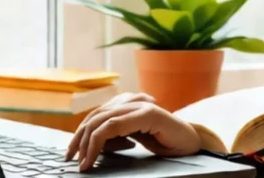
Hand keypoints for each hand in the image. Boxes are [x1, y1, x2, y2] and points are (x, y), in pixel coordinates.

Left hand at [64, 92, 201, 171]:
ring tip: (83, 162)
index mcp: (129, 104)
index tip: (72, 153)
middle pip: (95, 116)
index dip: (81, 133)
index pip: (97, 114)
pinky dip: (99, 142)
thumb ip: (117, 135)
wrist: (192, 144)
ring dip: (87, 144)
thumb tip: (91, 145)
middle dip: (79, 139)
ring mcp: (141, 105)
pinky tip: (95, 156)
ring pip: (101, 120)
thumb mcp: (134, 138)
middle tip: (71, 159)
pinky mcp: (148, 114)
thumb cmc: (165, 142)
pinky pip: (114, 125)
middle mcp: (133, 101)